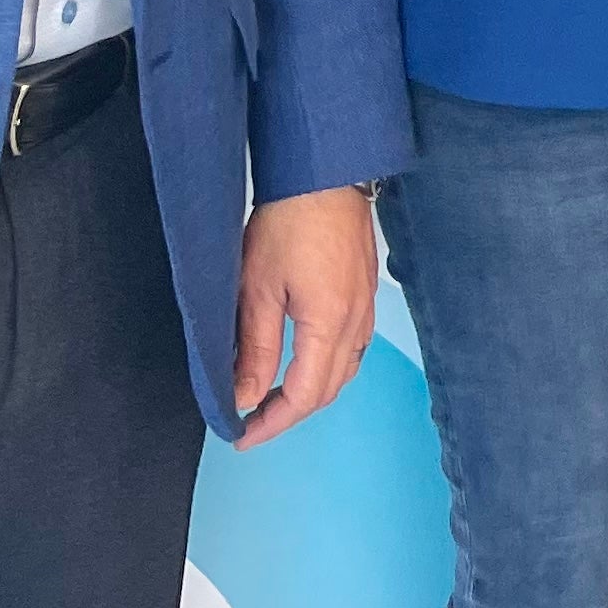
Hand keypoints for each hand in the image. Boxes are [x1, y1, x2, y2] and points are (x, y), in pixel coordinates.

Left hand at [234, 185, 381, 446]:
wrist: (322, 174)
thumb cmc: (288, 221)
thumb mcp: (257, 288)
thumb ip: (256, 348)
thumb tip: (246, 395)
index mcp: (329, 323)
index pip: (305, 396)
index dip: (272, 423)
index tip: (241, 434)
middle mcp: (357, 321)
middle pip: (329, 390)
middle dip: (289, 413)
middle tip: (251, 421)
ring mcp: (366, 305)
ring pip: (345, 370)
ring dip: (311, 392)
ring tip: (273, 397)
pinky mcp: (366, 291)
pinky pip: (353, 347)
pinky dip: (328, 367)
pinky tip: (306, 361)